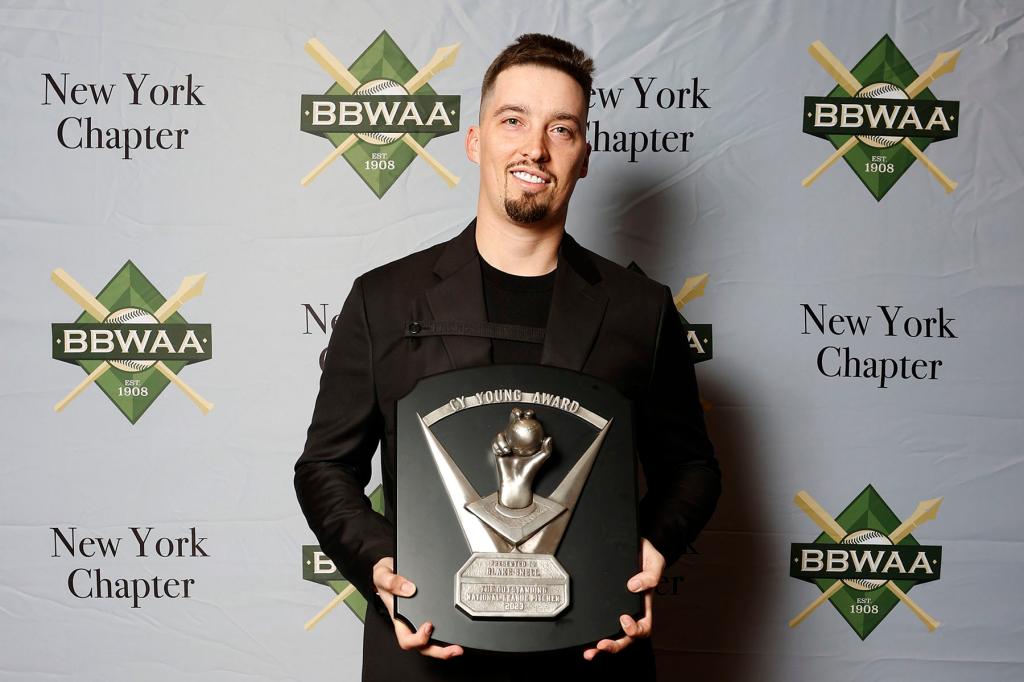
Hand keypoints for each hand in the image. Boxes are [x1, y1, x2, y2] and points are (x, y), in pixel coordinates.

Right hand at [372, 557, 462, 658]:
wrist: (389, 570)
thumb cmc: (385, 577)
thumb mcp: (382, 575)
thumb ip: (392, 582)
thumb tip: (410, 589)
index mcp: (398, 618)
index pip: (406, 639)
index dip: (418, 639)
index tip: (428, 626)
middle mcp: (410, 622)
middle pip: (423, 646)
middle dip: (439, 651)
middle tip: (454, 649)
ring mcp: (420, 619)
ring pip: (432, 641)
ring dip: (445, 647)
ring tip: (459, 648)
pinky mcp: (430, 611)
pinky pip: (438, 627)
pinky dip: (448, 632)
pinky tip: (458, 630)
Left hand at [583, 537, 664, 660]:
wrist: (636, 546)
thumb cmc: (647, 555)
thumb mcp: (654, 562)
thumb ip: (650, 575)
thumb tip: (634, 586)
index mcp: (644, 605)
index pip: (644, 626)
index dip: (635, 629)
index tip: (624, 619)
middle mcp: (631, 611)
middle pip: (626, 637)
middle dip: (615, 645)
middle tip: (602, 645)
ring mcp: (617, 609)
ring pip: (612, 635)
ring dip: (602, 646)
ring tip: (590, 652)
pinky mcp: (605, 605)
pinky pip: (600, 623)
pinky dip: (592, 634)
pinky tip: (584, 641)